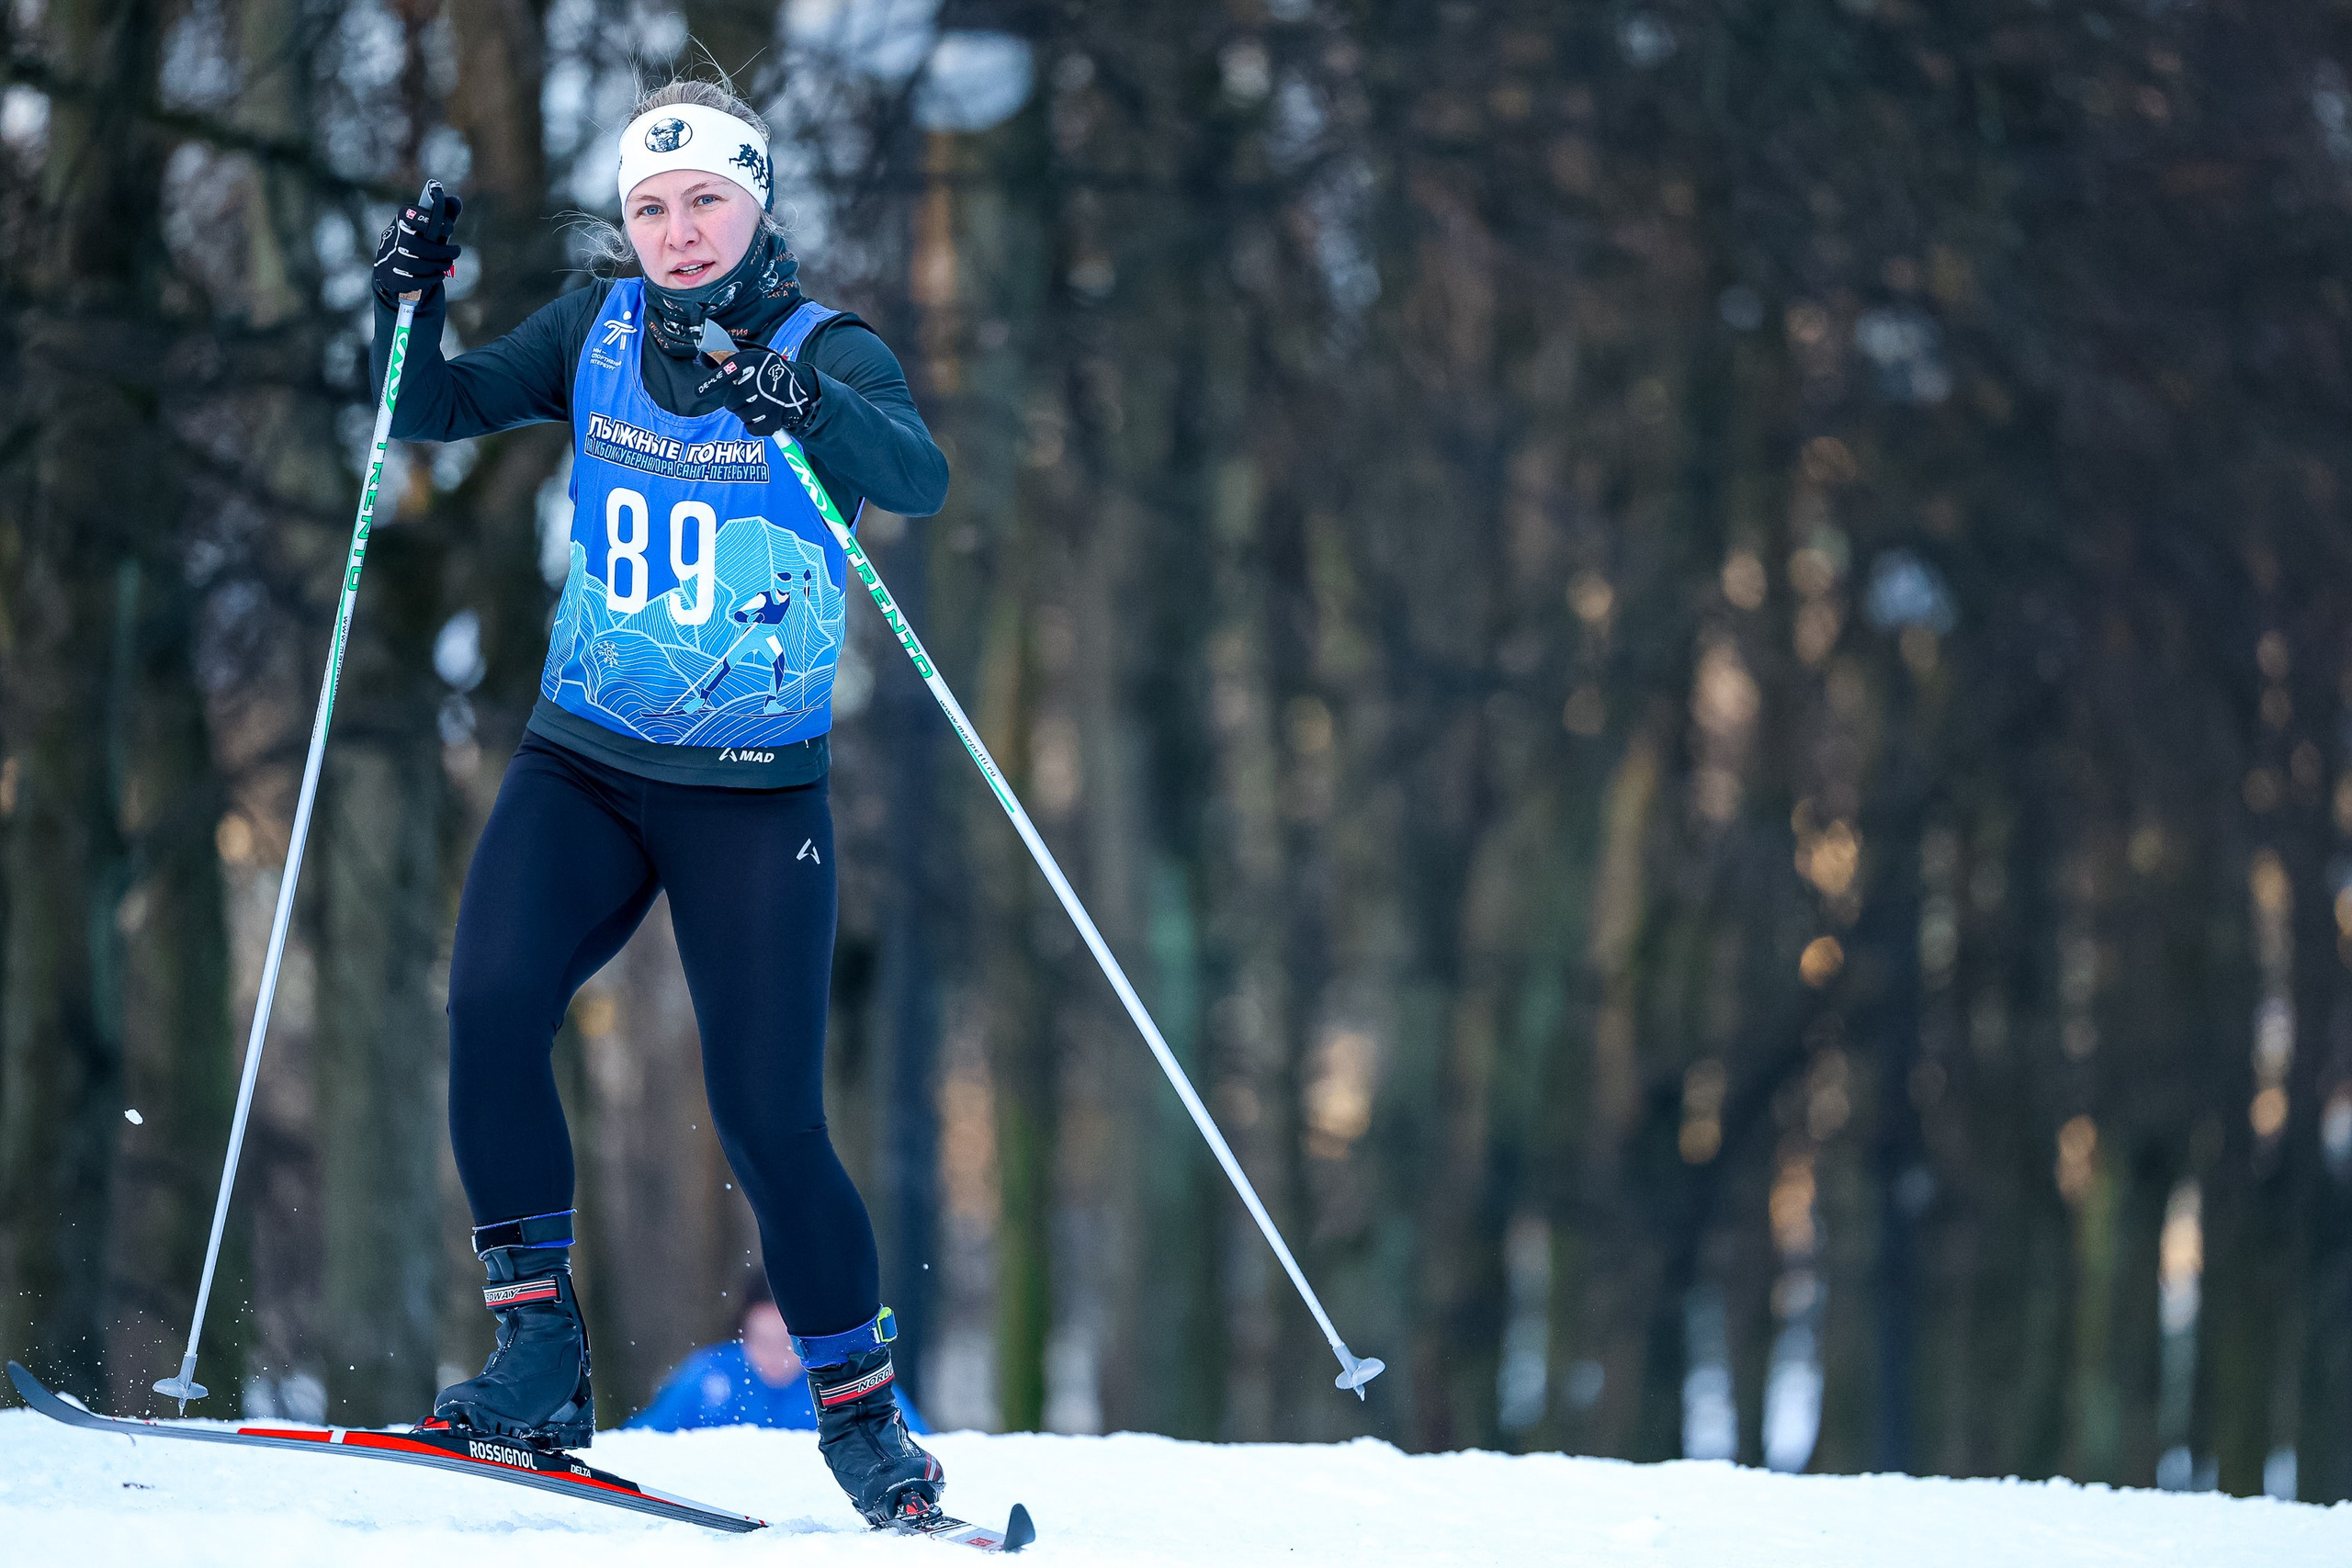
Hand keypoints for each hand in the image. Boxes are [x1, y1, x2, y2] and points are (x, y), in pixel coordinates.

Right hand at [373, 188, 462, 302]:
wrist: (393, 265)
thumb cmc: (418, 240)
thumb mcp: (431, 225)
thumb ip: (444, 213)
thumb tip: (455, 200)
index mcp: (402, 219)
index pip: (411, 215)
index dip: (432, 220)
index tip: (449, 227)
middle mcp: (393, 237)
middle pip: (415, 244)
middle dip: (441, 250)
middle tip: (456, 251)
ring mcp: (391, 258)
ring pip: (415, 264)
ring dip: (438, 264)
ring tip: (448, 262)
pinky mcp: (394, 277)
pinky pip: (413, 280)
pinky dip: (431, 278)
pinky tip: (439, 274)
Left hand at [696, 340, 821, 435]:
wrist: (799, 386)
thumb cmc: (768, 371)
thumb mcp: (753, 357)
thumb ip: (731, 360)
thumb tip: (707, 358)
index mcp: (751, 363)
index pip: (726, 374)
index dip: (711, 383)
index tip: (698, 391)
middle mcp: (759, 382)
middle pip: (730, 402)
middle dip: (734, 401)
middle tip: (745, 396)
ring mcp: (768, 403)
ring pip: (741, 415)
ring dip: (744, 412)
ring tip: (756, 404)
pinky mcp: (774, 420)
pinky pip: (752, 428)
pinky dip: (753, 425)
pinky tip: (761, 416)